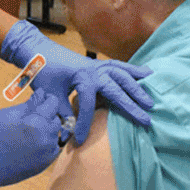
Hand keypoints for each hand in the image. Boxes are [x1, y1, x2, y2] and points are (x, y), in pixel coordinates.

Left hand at [0, 20, 153, 140]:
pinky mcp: (99, 63)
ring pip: (122, 76)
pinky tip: (148, 74)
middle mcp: (94, 70)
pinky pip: (120, 66)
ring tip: (150, 102)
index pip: (87, 105)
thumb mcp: (50, 95)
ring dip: (137, 88)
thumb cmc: (44, 71)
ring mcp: (98, 65)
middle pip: (116, 89)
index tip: (80, 139)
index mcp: (81, 78)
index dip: (84, 123)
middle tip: (146, 120)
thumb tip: (67, 134)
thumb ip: (61, 114)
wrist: (39, 50)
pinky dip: (134, 70)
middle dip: (131, 105)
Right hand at [0, 90, 71, 189]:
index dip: (48, 98)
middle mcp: (46, 139)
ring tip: (31, 129)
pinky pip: (53, 148)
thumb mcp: (7, 115)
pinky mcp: (45, 164)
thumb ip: (28, 105)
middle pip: (56, 120)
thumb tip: (42, 94)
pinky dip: (47, 142)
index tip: (42, 98)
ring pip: (56, 134)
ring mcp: (47, 153)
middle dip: (48, 114)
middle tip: (33, 114)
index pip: (53, 104)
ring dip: (48, 128)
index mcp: (36, 123)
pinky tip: (33, 141)